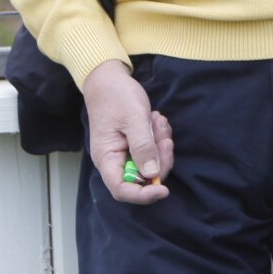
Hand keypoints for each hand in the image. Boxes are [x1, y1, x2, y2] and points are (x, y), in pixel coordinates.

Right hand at [81, 59, 173, 204]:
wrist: (109, 78)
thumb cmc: (117, 96)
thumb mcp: (134, 119)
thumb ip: (143, 147)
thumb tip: (151, 175)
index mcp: (107, 158)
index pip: (122, 190)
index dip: (143, 195)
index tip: (164, 189)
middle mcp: (114, 160)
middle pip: (142, 177)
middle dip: (160, 159)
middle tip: (165, 138)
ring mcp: (125, 152)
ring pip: (151, 162)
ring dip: (160, 144)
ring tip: (157, 121)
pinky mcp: (134, 144)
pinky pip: (152, 149)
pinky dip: (159, 137)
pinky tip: (156, 120)